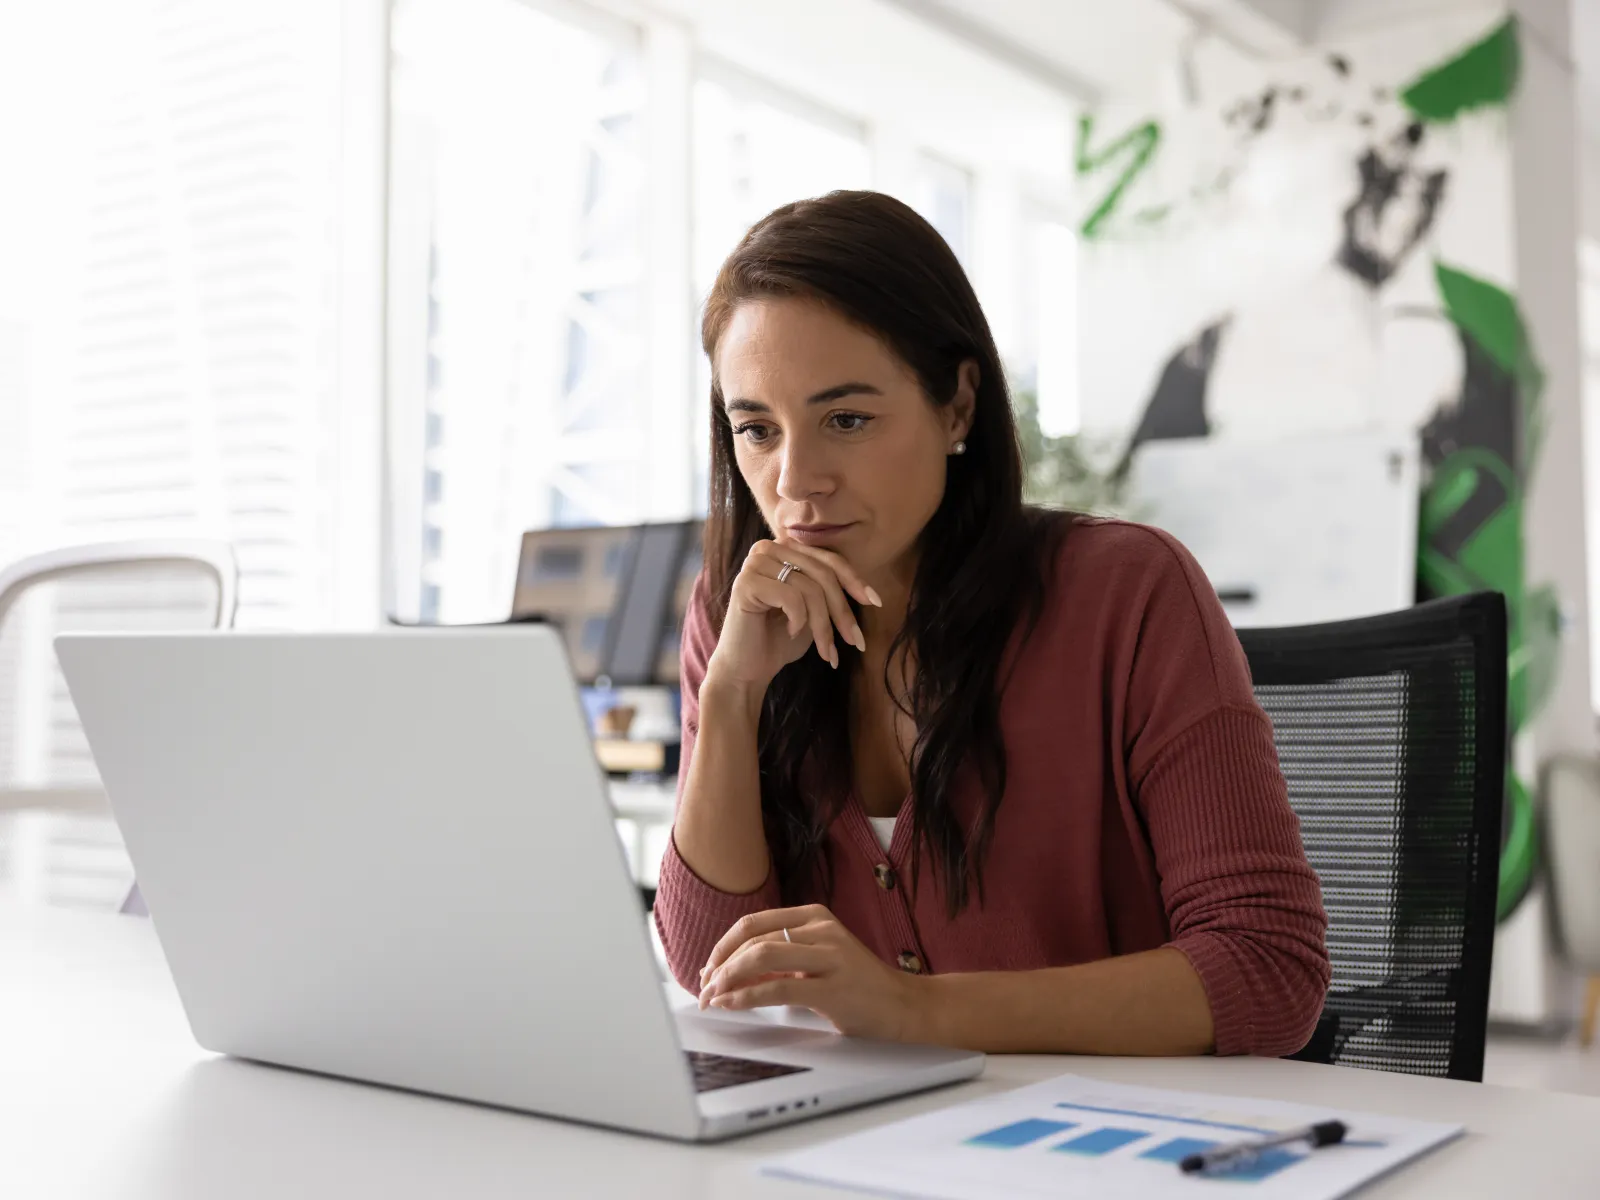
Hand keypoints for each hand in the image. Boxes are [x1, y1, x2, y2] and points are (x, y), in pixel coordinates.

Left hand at [696, 905, 924, 1041]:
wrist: (904, 1006)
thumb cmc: (858, 985)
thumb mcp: (819, 959)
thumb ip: (782, 959)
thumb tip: (730, 970)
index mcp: (815, 916)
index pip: (755, 923)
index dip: (724, 945)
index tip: (708, 967)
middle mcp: (822, 929)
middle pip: (753, 939)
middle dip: (720, 964)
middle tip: (704, 988)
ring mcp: (829, 957)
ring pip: (761, 957)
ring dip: (728, 979)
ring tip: (713, 997)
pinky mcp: (832, 988)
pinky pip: (776, 988)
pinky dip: (746, 996)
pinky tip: (732, 1004)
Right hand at [703, 541, 880, 695]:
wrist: (747, 669)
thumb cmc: (780, 639)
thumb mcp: (813, 609)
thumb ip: (829, 590)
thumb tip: (868, 591)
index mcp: (785, 548)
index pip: (829, 559)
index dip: (854, 580)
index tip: (875, 603)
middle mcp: (768, 548)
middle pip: (822, 574)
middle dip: (842, 612)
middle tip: (855, 642)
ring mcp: (754, 563)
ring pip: (810, 589)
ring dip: (824, 626)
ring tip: (827, 651)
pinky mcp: (745, 583)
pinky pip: (791, 598)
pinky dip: (798, 621)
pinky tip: (790, 632)